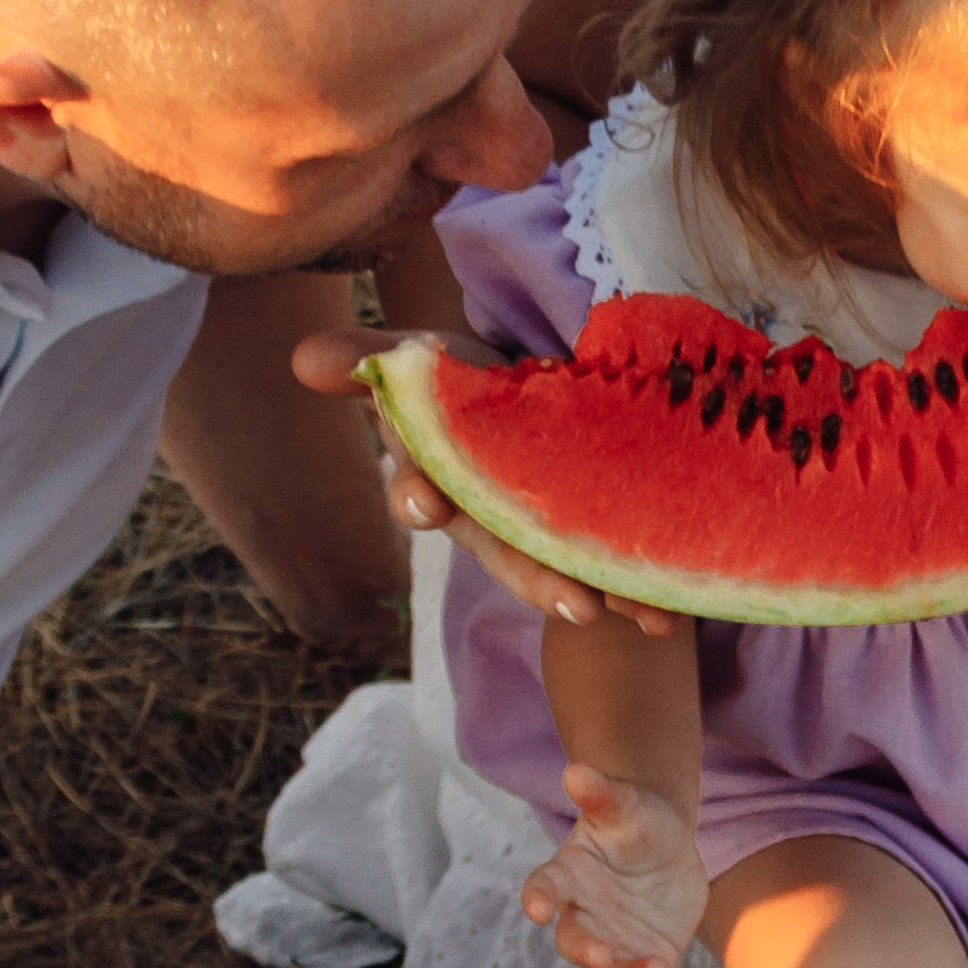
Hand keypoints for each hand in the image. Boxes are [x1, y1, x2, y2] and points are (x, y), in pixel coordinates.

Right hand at [292, 328, 675, 637]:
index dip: (419, 495)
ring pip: (563, 569)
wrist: (547, 392)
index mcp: (441, 476)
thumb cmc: (473, 380)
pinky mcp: (592, 535)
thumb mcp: (425, 357)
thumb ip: (372, 358)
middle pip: (504, 551)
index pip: (419, 489)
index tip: (424, 501)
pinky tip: (666, 610)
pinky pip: (613, 568)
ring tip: (634, 610)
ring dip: (597, 591)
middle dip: (535, 575)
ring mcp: (541, 532)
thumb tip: (302, 358)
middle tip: (571, 602)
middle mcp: (488, 518)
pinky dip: (639, 588)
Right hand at [519, 760, 708, 967]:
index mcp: (570, 876)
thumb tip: (576, 771)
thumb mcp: (623, 803)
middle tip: (602, 955)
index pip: (544, 887)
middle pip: (575, 942)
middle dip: (586, 951)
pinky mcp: (651, 960)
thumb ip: (600, 794)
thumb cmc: (634, 819)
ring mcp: (618, 944)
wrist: (665, 844)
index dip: (537, 898)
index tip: (534, 909)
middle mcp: (586, 917)